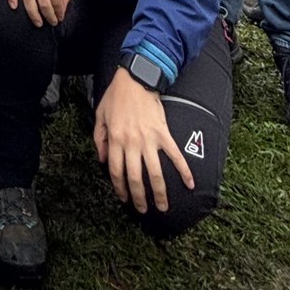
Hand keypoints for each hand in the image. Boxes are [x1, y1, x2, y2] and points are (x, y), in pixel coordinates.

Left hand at [93, 68, 193, 213]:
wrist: (136, 79)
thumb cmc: (116, 97)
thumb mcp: (100, 116)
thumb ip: (98, 138)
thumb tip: (101, 160)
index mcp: (115, 139)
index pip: (116, 171)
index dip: (119, 188)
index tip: (123, 198)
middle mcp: (132, 142)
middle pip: (135, 177)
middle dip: (139, 197)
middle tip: (143, 210)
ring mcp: (149, 140)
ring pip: (155, 173)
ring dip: (160, 193)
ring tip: (162, 207)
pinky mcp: (164, 134)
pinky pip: (175, 156)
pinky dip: (184, 171)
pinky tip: (190, 185)